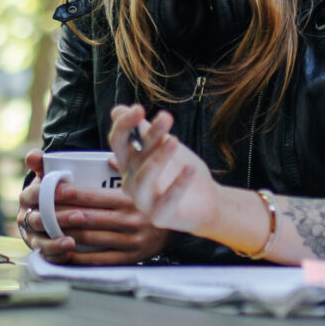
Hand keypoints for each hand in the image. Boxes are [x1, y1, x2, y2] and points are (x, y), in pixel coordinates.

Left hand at [17, 150, 169, 263]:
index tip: (45, 191)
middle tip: (34, 214)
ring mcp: (130, 240)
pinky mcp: (131, 257)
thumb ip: (125, 166)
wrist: (184, 222)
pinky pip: (98, 258)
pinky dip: (77, 256)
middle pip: (83, 218)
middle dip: (55, 216)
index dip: (64, 194)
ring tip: (42, 231)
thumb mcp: (144, 177)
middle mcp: (129, 218)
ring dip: (61, 235)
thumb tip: (107, 156)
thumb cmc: (156, 195)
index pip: (89, 195)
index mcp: (128, 197)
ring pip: (87, 238)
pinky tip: (62, 251)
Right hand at [108, 104, 226, 239]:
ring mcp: (143, 201)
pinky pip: (166, 201)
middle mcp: (131, 181)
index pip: (118, 141)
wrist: (206, 200)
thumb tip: (118, 109)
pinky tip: (190, 168)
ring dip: (158, 158)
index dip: (124, 124)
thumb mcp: (164, 145)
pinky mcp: (160, 217)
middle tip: (165, 118)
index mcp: (129, 163)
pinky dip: (178, 184)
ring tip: (174, 140)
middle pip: (130, 157)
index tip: (139, 109)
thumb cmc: (181, 170)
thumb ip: (143, 130)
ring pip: (143, 179)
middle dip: (146, 136)